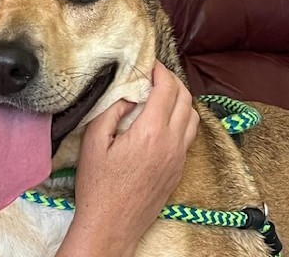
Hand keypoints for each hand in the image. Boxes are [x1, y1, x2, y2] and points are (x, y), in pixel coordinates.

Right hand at [62, 61, 198, 256]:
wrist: (111, 226)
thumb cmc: (98, 184)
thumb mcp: (94, 141)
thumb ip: (112, 111)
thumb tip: (128, 94)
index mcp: (150, 132)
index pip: (166, 90)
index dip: (160, 71)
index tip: (150, 63)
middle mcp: (172, 143)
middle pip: (185, 99)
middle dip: (173, 80)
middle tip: (156, 74)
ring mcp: (178, 158)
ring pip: (193, 117)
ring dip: (181, 99)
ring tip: (162, 93)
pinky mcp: (179, 170)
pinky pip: (189, 135)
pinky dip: (183, 118)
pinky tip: (165, 119)